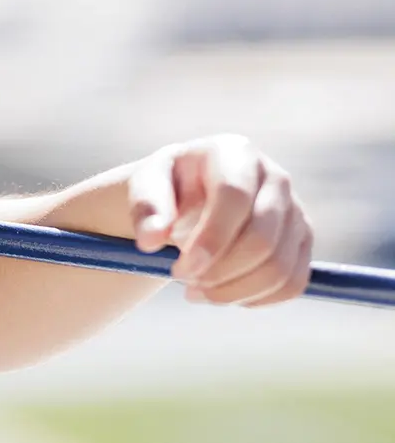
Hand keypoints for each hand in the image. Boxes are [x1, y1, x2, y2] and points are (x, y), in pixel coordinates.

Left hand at [128, 134, 312, 305]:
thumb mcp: (146, 187)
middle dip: (222, 271)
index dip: (211, 238)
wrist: (189, 198)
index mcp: (235, 152)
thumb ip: (147, 209)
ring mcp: (295, 211)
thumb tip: (151, 239)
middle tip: (185, 283)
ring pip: (280, 267)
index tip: (181, 270)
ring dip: (235, 290)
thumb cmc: (167, 189)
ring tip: (197, 292)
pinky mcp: (302, 243)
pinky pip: (292, 284)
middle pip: (262, 236)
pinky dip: (256, 298)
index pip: (235, 197)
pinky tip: (223, 294)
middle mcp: (274, 177)